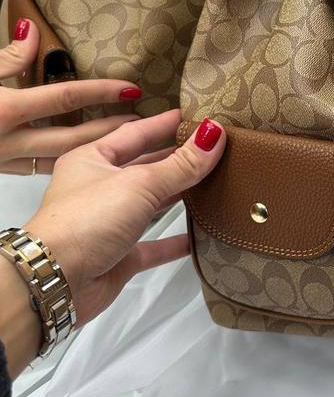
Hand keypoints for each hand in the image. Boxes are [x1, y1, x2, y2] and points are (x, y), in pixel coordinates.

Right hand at [0, 17, 143, 174]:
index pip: (65, 98)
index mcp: (5, 109)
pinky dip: (68, 166)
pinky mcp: (0, 172)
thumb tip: (31, 28)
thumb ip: (7, 57)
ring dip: (97, 156)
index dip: (101, 93)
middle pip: (73, 138)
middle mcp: (9, 140)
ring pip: (61, 160)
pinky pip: (40, 171)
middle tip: (148, 124)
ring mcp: (5, 161)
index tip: (133, 89)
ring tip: (132, 148)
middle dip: (112, 132)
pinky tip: (91, 162)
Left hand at [24, 110, 225, 326]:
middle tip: (211, 146)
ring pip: (150, 203)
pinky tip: (200, 235)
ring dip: (179, 194)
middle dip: (176, 157)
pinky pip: (153, 244)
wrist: (56, 282)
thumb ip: (181, 164)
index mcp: (92, 159)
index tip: (194, 115)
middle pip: (145, 167)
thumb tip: (214, 134)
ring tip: (213, 181)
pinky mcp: (119, 255)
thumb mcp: (140, 183)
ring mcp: (109, 223)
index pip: (136, 132)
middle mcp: (99, 188)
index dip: (165, 123)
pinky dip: (176, 241)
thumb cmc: (87, 220)